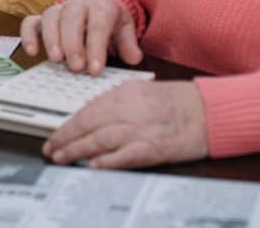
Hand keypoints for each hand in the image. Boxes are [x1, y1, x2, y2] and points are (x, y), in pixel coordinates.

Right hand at [20, 0, 141, 74]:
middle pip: (72, 17)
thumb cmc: (110, 20)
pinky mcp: (43, 18)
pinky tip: (33, 52)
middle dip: (73, 43)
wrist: (96, 3)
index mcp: (101, 6)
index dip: (96, 47)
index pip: (98, 24)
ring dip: (51, 39)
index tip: (95, 70)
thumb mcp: (125, 28)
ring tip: (56, 60)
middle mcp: (78, 4)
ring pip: (50, 17)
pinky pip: (30, 22)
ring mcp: (59, 10)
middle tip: (76, 68)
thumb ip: (128, 43)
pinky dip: (28, 35)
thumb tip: (134, 58)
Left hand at [42, 80, 208, 168]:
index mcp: (125, 94)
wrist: (209, 111)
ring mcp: (140, 129)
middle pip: (87, 125)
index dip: (68, 125)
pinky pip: (123, 156)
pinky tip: (92, 166)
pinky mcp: (152, 148)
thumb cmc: (179, 102)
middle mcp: (128, 110)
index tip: (56, 135)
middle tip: (51, 149)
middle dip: (65, 139)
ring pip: (99, 140)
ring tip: (62, 159)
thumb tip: (93, 119)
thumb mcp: (142, 92)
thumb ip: (117, 104)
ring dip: (76, 151)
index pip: (87, 110)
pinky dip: (106, 161)